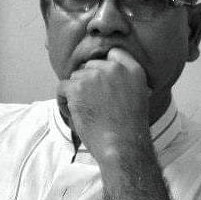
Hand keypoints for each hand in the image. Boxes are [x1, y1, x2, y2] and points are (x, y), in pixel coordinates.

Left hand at [57, 47, 149, 161]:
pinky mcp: (77, 87)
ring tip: (84, 112)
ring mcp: (95, 76)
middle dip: (87, 83)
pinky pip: (62, 87)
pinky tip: (73, 114)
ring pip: (75, 77)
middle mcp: (114, 68)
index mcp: (133, 70)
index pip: (112, 54)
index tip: (101, 86)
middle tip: (92, 104)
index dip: (103, 69)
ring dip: (75, 93)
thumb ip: (124, 80)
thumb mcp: (138, 96)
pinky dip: (63, 101)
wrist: (122, 145)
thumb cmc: (129, 128)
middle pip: (90, 66)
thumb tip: (103, 76)